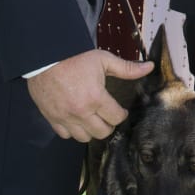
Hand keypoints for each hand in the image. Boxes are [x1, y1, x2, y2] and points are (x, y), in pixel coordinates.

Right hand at [27, 50, 152, 141]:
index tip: (120, 110)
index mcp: (95, 98)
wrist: (45, 57)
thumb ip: (127, 68)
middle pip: (102, 132)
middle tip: (108, 115)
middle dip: (109, 125)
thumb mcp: (103, 59)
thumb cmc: (75, 57)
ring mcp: (65, 117)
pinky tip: (76, 119)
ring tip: (92, 119)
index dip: (121, 114)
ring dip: (91, 130)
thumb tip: (149, 67)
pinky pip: (65, 135)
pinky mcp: (52, 118)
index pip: (116, 118)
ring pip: (84, 137)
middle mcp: (80, 111)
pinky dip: (72, 130)